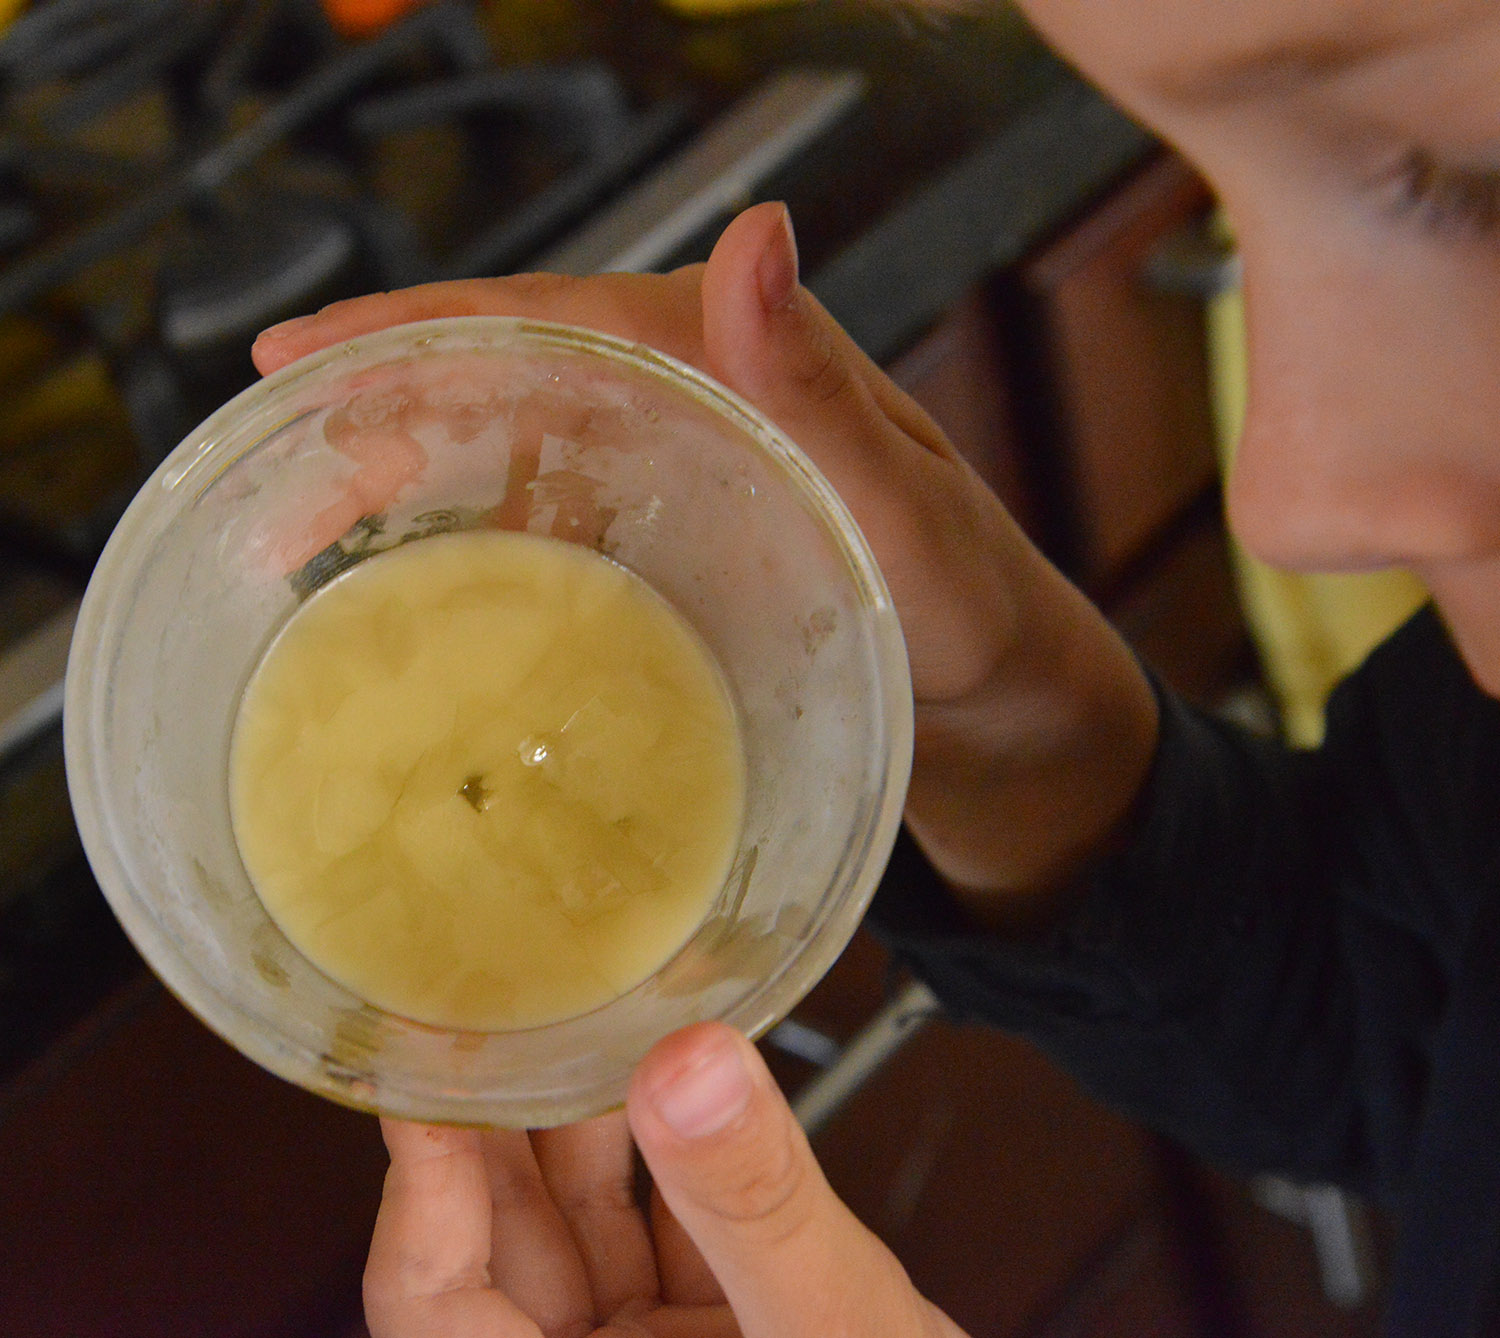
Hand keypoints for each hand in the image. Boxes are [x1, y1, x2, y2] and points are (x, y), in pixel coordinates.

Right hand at [252, 201, 1017, 707]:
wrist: (995, 704)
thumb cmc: (967, 609)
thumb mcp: (904, 514)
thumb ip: (820, 394)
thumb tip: (756, 232)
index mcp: (739, 358)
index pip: (552, 316)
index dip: (419, 332)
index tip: (299, 358)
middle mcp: (696, 394)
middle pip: (510, 375)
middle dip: (384, 406)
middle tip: (269, 460)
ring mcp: (679, 468)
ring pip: (516, 448)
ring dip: (411, 479)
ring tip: (304, 531)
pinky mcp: (673, 540)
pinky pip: (552, 523)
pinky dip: (473, 542)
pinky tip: (413, 581)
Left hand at [363, 1021, 967, 1337]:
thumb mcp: (831, 1332)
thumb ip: (755, 1208)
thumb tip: (687, 1066)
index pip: (434, 1301)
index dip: (419, 1186)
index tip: (425, 1070)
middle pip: (504, 1244)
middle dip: (502, 1124)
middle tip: (499, 1002)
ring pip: (588, 1222)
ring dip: (590, 1119)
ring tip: (583, 1010)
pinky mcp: (712, 1327)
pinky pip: (671, 1222)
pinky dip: (678, 1146)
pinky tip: (682, 1070)